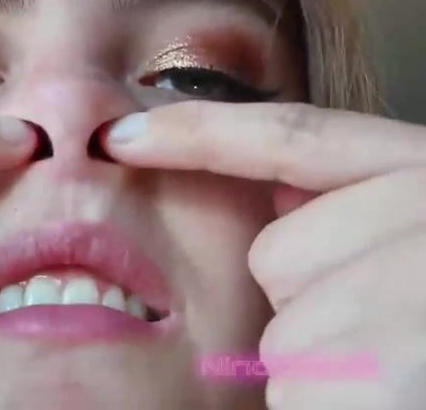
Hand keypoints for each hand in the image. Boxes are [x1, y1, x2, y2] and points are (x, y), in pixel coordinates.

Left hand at [104, 102, 425, 408]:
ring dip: (332, 369)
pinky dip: (335, 408)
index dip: (201, 134)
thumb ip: (362, 217)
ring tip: (406, 375)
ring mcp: (404, 299)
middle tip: (397, 335)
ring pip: (284, 335)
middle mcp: (424, 219)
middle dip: (315, 301)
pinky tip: (396, 400)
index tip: (121, 137)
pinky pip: (297, 395)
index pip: (295, 137)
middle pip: (277, 257)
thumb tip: (281, 205)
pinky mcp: (380, 380)